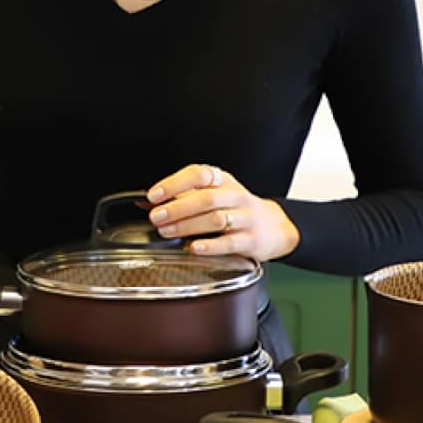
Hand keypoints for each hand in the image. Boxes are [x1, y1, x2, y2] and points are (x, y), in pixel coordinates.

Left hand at [144, 163, 300, 262]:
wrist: (276, 227)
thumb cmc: (237, 209)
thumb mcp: (214, 195)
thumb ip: (182, 198)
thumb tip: (146, 203)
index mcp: (222, 181)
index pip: (198, 174)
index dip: (174, 183)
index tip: (154, 196)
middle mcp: (235, 196)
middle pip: (205, 198)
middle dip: (177, 208)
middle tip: (156, 217)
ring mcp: (245, 218)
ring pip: (216, 219)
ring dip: (188, 226)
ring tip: (167, 231)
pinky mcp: (251, 240)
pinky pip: (230, 242)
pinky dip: (210, 246)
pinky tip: (194, 247)